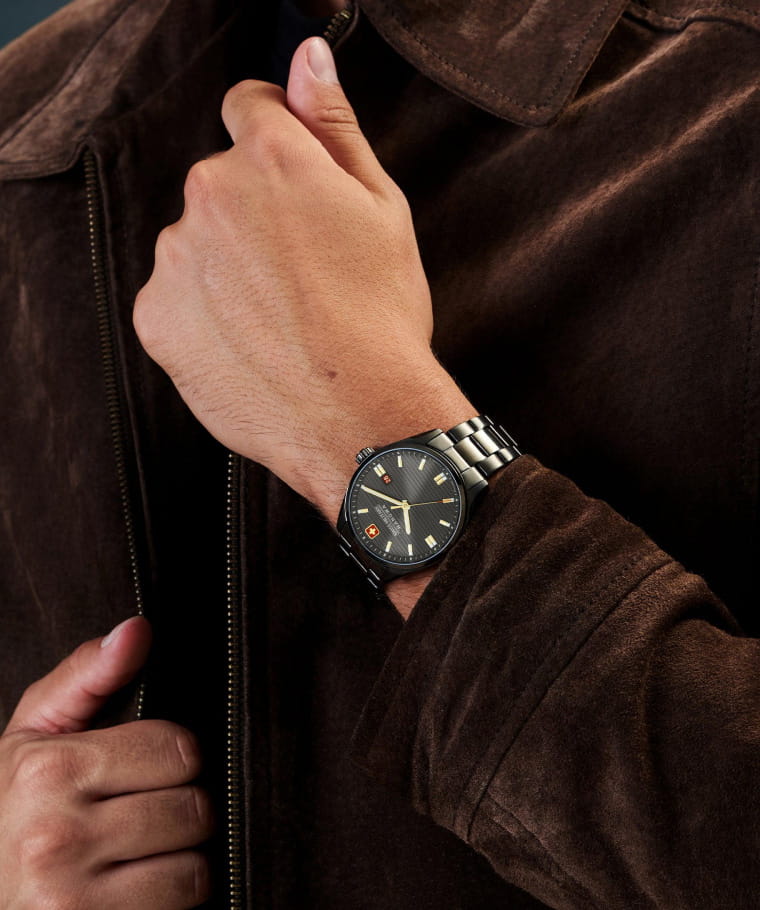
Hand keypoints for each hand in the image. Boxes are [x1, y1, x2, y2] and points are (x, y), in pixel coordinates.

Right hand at [0, 618, 212, 908]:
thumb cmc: (9, 813)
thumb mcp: (34, 735)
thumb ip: (88, 675)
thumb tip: (136, 630)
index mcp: (49, 772)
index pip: (181, 751)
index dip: (173, 759)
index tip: (146, 770)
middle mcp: (56, 837)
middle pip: (194, 810)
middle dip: (178, 811)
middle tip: (140, 816)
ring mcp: (71, 901)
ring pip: (194, 869)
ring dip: (177, 863)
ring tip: (136, 857)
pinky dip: (167, 904)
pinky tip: (132, 892)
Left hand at [133, 36, 471, 525]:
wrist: (356, 417)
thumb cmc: (381, 316)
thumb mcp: (381, 208)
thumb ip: (334, 124)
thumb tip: (309, 56)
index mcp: (269, 158)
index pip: (248, 107)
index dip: (275, 138)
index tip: (292, 179)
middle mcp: (209, 196)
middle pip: (220, 184)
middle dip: (254, 213)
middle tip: (302, 271)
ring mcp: (176, 259)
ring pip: (196, 244)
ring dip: (225, 267)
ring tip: (279, 317)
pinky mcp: (155, 317)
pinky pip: (174, 298)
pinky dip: (203, 314)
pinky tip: (250, 342)